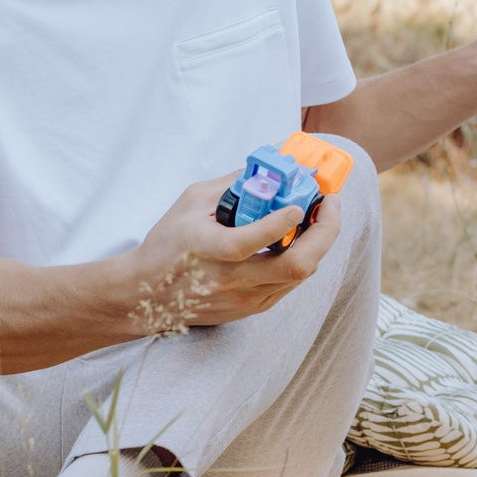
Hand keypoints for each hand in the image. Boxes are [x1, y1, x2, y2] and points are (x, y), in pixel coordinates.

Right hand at [130, 174, 345, 331]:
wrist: (147, 296)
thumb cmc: (168, 244)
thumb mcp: (191, 202)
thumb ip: (231, 184)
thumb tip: (268, 168)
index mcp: (208, 250)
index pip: (247, 243)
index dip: (278, 223)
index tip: (297, 204)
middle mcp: (230, 279)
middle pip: (295, 266)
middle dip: (325, 232)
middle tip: (329, 204)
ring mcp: (245, 298)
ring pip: (300, 275)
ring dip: (319, 242)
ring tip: (321, 215)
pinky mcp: (253, 308)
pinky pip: (291, 283)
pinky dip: (304, 257)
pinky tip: (303, 238)